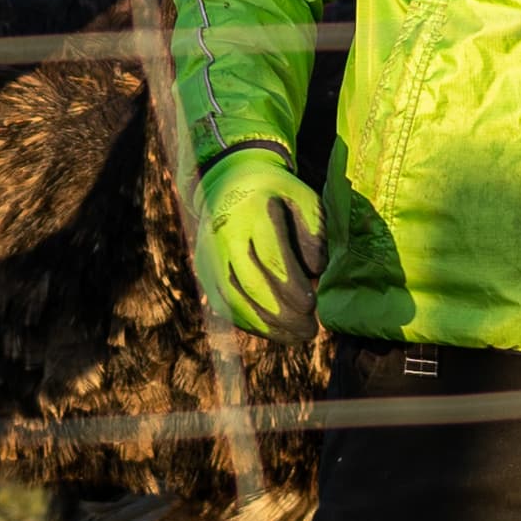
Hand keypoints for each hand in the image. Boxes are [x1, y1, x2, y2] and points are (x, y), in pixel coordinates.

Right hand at [192, 151, 325, 336]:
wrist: (230, 182)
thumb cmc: (277, 194)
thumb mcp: (302, 198)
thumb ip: (314, 232)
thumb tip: (315, 271)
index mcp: (251, 213)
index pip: (270, 258)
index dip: (291, 287)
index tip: (312, 305)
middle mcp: (224, 237)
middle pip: (252, 285)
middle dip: (283, 314)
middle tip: (311, 331)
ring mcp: (210, 256)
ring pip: (235, 302)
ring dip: (268, 327)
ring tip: (297, 338)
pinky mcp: (204, 272)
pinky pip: (225, 306)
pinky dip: (251, 324)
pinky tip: (276, 333)